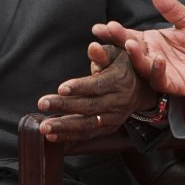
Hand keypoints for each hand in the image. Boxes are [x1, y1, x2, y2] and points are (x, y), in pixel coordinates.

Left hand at [36, 44, 155, 141]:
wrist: (141, 88)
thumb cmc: (123, 66)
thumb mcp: (116, 54)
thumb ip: (102, 53)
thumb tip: (92, 47)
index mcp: (118, 81)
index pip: (97, 86)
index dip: (79, 87)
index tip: (61, 88)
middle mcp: (117, 101)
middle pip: (88, 106)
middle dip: (64, 106)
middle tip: (43, 103)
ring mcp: (113, 117)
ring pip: (87, 124)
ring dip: (64, 127)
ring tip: (44, 126)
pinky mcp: (108, 128)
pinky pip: (88, 135)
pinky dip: (70, 137)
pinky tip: (52, 136)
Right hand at [91, 0, 184, 96]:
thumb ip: (169, 6)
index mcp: (150, 41)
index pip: (127, 35)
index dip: (114, 32)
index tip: (99, 27)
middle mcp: (151, 56)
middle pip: (129, 51)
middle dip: (118, 42)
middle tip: (109, 31)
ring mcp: (159, 71)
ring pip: (141, 66)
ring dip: (135, 56)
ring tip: (131, 43)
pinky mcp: (172, 84)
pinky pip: (160, 80)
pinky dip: (157, 70)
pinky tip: (158, 58)